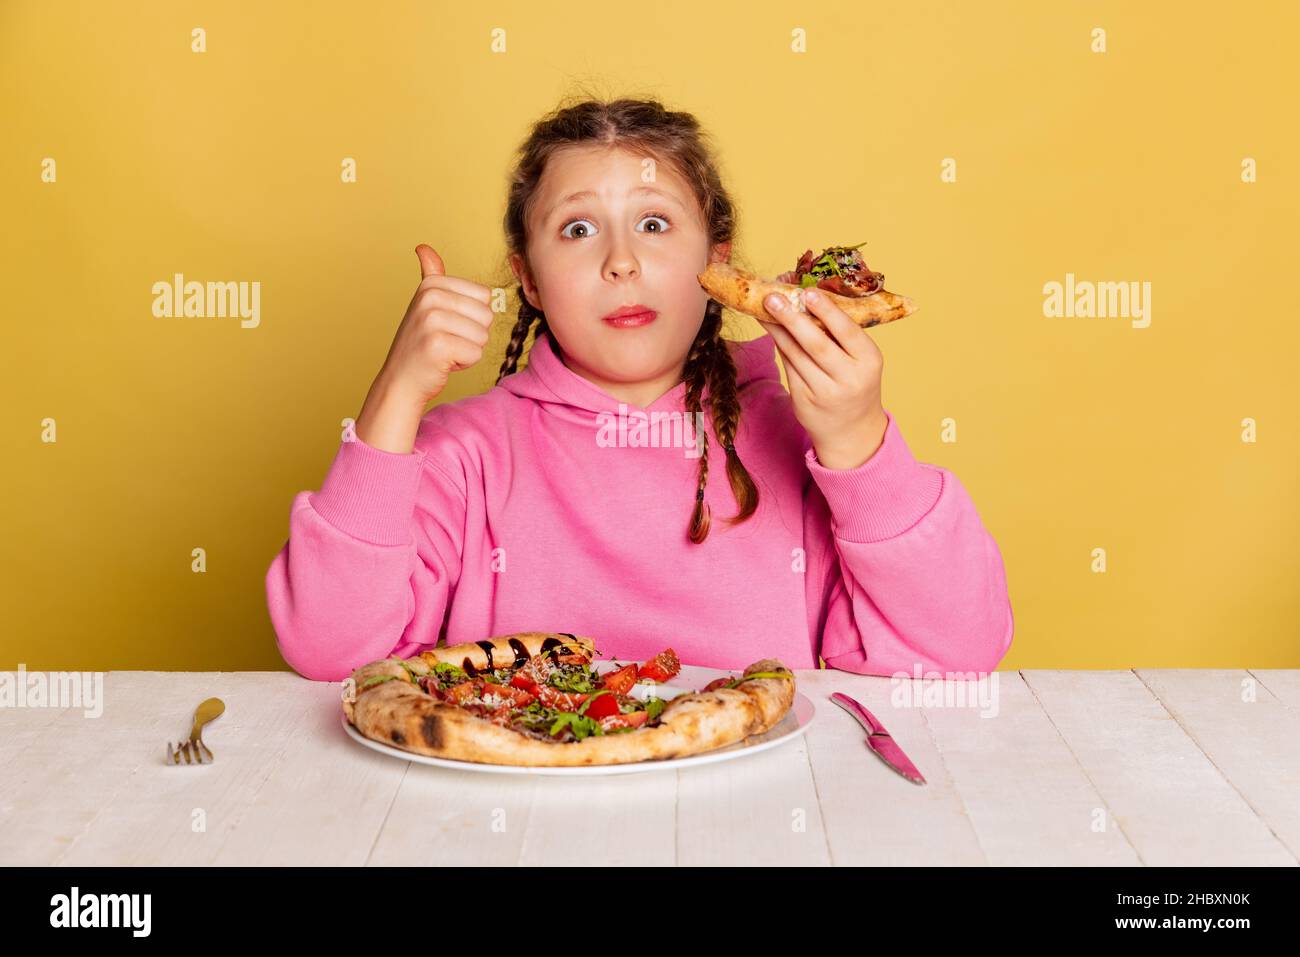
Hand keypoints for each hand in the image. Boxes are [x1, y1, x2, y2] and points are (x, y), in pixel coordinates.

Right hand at [354, 245, 493, 452]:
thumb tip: (423, 247)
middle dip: (472, 334)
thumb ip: (432, 276)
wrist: (401, 380)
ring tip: (444, 351)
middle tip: (446, 341)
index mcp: (432, 285)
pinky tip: (444, 362)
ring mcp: (432, 321)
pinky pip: (476, 353)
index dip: (471, 317)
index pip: (484, 297)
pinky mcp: (437, 345)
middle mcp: (429, 298)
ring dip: (468, 349)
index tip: (447, 325)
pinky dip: (464, 363)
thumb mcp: (425, 304)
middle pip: (486, 315)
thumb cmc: (420, 344)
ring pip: (483, 336)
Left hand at [758, 288, 888, 469]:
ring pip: (796, 354)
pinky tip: (771, 329)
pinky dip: (779, 345)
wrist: (852, 430)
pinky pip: (789, 366)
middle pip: (816, 344)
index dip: (826, 311)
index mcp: (869, 361)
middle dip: (792, 318)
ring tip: (764, 308)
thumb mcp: (861, 360)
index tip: (807, 292)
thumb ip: (841, 335)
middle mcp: (849, 378)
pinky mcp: (803, 400)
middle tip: (773, 297)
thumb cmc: (856, 382)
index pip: (847, 331)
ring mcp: (825, 392)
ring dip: (778, 329)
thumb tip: (807, 296)